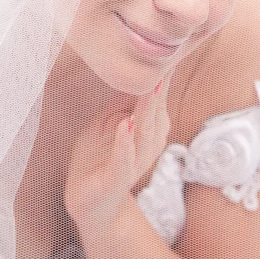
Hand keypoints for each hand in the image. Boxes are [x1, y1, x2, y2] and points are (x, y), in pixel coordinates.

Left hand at [64, 77, 170, 233]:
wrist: (88, 203)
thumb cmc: (98, 157)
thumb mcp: (105, 122)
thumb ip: (120, 102)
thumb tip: (136, 77)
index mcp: (147, 130)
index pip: (157, 101)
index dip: (164, 80)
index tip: (171, 55)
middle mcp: (146, 146)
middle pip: (156, 116)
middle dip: (159, 92)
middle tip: (163, 68)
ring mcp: (133, 163)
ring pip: (145, 135)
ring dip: (147, 112)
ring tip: (149, 90)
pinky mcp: (115, 179)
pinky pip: (123, 160)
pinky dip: (125, 143)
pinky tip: (126, 126)